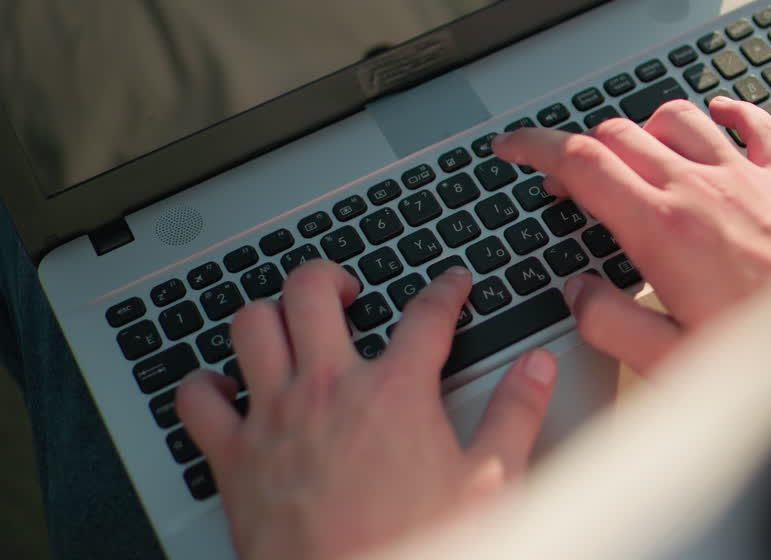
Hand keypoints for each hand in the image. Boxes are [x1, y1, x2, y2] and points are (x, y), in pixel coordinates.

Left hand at [175, 262, 557, 559]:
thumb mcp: (489, 482)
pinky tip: (224, 388)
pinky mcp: (233, 457)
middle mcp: (328, 390)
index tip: (451, 284)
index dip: (446, 289)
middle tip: (349, 290)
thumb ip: (516, 415)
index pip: (426, 313)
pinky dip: (204, 386)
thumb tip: (535, 370)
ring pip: (252, 326)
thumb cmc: (417, 546)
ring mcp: (274, 418)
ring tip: (288, 322)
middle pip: (313, 292)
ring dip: (269, 316)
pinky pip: (196, 400)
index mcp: (395, 392)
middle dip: (332, 277)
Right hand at [493, 96, 770, 373]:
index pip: (581, 162)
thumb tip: (577, 295)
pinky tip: (722, 116)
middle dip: (579, 147)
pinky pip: (756, 124)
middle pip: (620, 134)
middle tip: (567, 177)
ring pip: (680, 118)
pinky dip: (730, 112)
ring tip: (634, 151)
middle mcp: (701, 190)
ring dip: (645, 126)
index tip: (513, 149)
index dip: (535, 148)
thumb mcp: (670, 361)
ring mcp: (747, 178)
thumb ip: (609, 324)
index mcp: (661, 229)